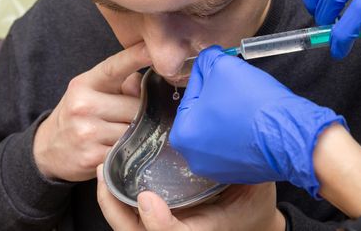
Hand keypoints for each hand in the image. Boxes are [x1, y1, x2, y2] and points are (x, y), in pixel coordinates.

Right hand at [33, 44, 151, 180]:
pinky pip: (127, 151)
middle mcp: (83, 105)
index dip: (136, 57)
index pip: (114, 67)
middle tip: (131, 117)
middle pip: (136, 106)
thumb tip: (142, 84)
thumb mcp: (94, 91)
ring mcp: (86, 132)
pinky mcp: (92, 157)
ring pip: (134, 130)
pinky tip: (118, 149)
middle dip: (142, 112)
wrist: (47, 149)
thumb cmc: (79, 113)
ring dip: (137, 133)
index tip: (153, 48)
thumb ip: (122, 83)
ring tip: (122, 133)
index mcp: (85, 84)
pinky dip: (129, 151)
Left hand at [96, 165, 284, 230]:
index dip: (159, 224)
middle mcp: (181, 228)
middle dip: (115, 208)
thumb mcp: (256, 186)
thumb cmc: (253, 202)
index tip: (148, 200)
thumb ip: (244, 170)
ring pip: (129, 223)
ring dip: (111, 200)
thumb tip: (234, 139)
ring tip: (104, 168)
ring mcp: (169, 223)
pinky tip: (113, 169)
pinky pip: (132, 212)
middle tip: (105, 175)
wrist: (251, 216)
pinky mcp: (163, 214)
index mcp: (203, 228)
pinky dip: (117, 195)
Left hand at [170, 46, 345, 196]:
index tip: (220, 68)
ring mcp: (219, 169)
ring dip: (232, 113)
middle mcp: (195, 158)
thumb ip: (207, 60)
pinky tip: (256, 119)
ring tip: (248, 101)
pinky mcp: (242, 172)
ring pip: (221, 129)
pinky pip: (237, 143)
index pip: (191, 94)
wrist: (289, 133)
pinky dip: (244, 130)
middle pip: (205, 114)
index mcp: (183, 136)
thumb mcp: (223, 66)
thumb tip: (207, 58)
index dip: (208, 75)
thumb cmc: (252, 103)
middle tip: (235, 82)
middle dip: (219, 95)